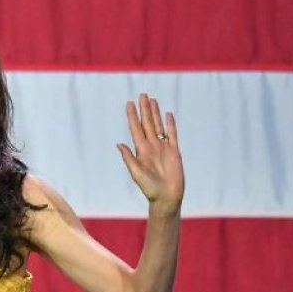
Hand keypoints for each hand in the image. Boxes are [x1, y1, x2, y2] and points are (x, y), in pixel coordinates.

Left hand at [117, 93, 184, 212]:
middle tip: (142, 94)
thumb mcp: (136, 173)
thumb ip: (128, 158)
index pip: (135, 128)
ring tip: (152, 100)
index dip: (132, 115)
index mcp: (140, 150)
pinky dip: (170, 124)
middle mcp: (151, 146)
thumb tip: (119, 144)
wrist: (166, 197)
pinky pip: (172, 135)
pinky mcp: (174, 151)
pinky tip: (168, 114)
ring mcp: (163, 148)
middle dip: (144, 109)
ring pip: (158, 125)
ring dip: (155, 113)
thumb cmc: (149, 188)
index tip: (129, 103)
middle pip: (147, 123)